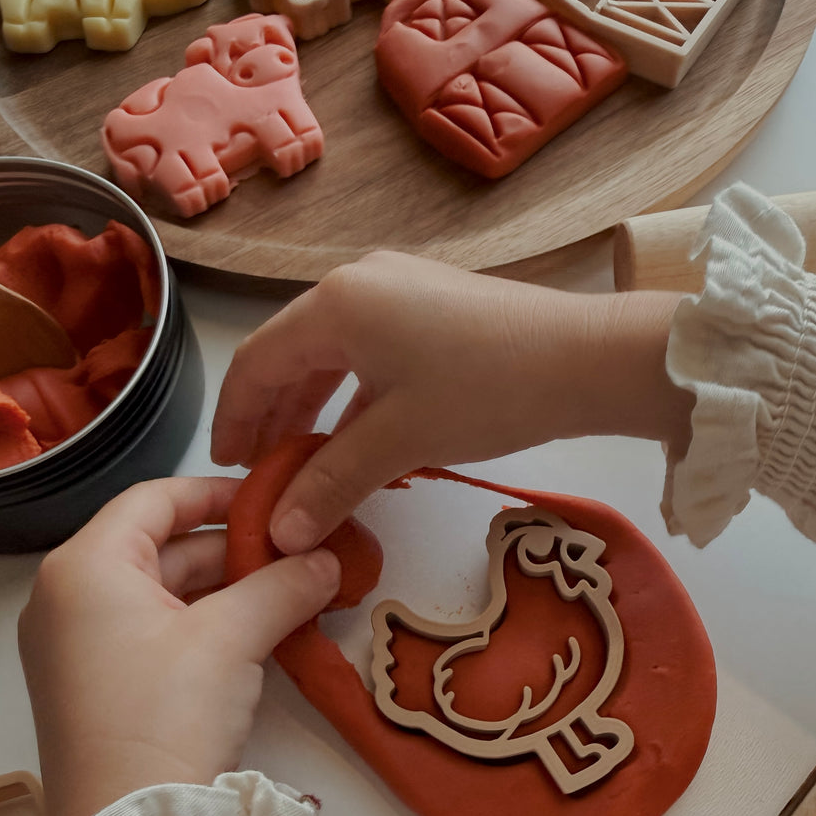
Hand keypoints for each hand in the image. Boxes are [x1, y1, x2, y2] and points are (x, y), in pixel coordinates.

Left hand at [18, 476, 338, 815]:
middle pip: (160, 547)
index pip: (154, 499)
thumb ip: (283, 586)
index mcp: (84, 567)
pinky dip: (203, 628)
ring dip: (226, 591)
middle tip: (299, 554)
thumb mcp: (232, 639)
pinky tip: (258, 636)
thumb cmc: (166, 716)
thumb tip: (327, 561)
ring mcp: (76, 647)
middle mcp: (67, 598)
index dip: (219, 493)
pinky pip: (153, 635)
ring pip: (161, 594)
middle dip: (235, 550)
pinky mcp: (94, 689)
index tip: (276, 500)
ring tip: (292, 595)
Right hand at [211, 251, 687, 553]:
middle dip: (270, 415)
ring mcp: (399, 290)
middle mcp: (358, 283)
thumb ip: (332, 482)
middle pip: (291, 353)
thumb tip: (282, 533)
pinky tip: (354, 439)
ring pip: (332, 354)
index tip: (225, 466)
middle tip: (258, 472)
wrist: (589, 360)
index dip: (233, 417)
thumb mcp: (399, 440)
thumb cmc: (486, 391)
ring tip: (299, 462)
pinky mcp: (433, 306)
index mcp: (335, 304)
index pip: (257, 361)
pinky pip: (369, 352)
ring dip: (311, 408)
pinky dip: (351, 396)